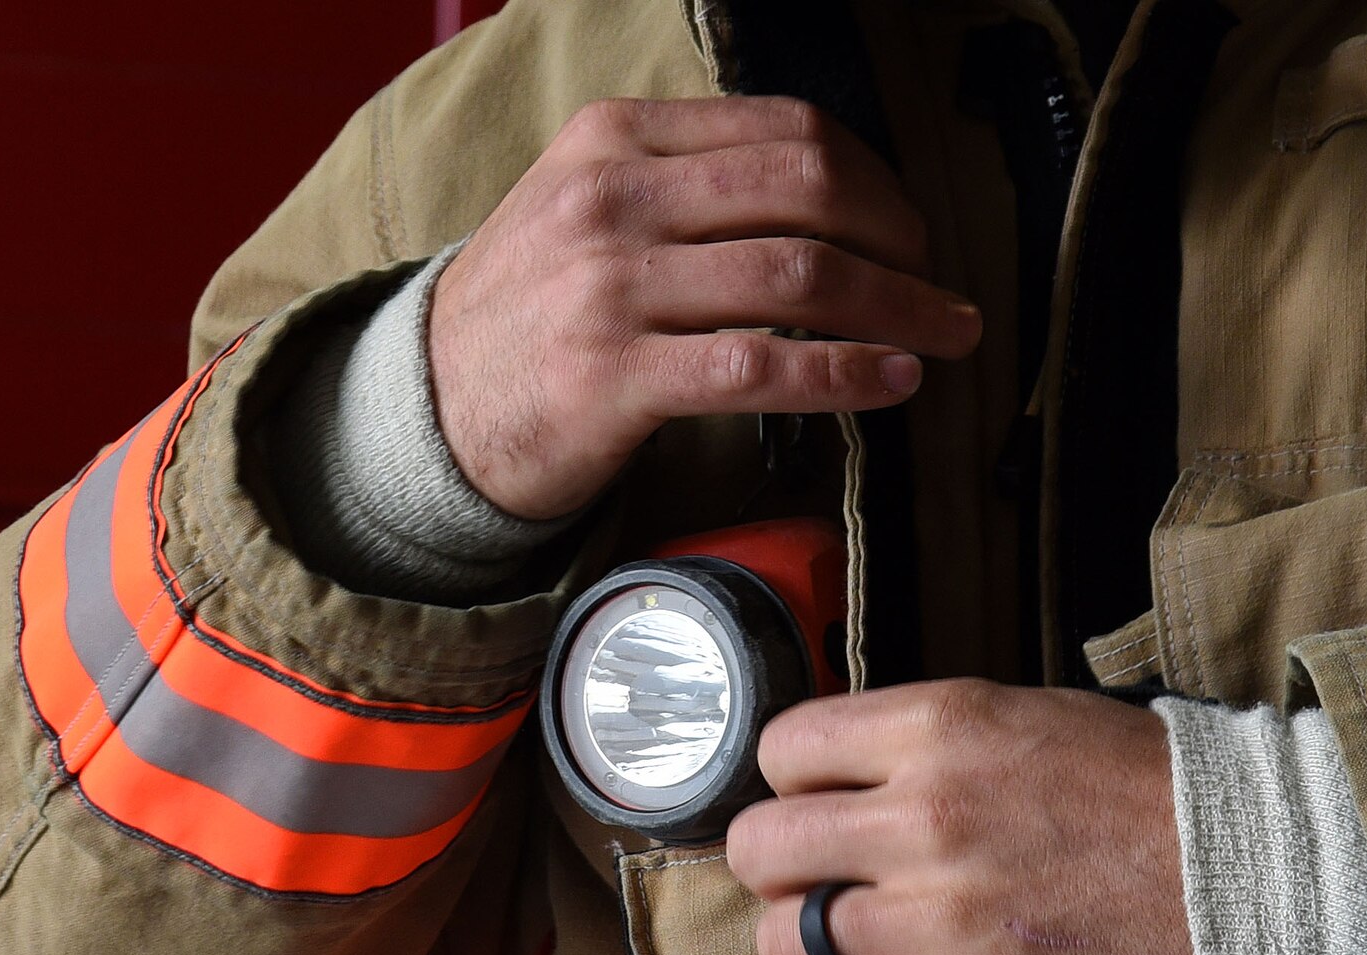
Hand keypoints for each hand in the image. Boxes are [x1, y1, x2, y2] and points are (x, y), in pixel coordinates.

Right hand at [428, 96, 982, 519]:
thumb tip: (827, 202)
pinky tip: (888, 383)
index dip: (875, 180)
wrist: (426, 409)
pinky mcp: (612, 374)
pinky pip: (759, 366)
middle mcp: (613, 198)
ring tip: (940, 338)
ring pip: (798, 277)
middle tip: (938, 285)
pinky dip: (843, 375)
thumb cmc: (525, 314)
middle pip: (808, 191)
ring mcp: (609, 286)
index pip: (784, 132)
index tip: (907, 228)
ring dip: (896, 310)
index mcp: (614, 138)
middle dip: (900, 239)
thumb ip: (683, 183)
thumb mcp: (581, 205)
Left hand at [709, 680, 1204, 954]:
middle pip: (763, 846)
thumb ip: (928, 742)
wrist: (1266, 880)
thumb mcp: (1027, 718)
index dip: (791, 784)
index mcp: (936, 732)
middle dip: (777, 870)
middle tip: (820, 886)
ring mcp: (942, 920)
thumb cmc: (1152, 795)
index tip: (817, 809)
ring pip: (790, 940)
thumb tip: (851, 775)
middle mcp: (923, 817)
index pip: (786, 750)